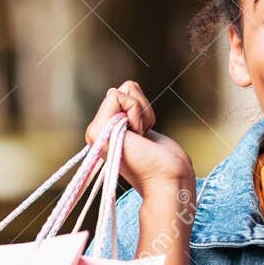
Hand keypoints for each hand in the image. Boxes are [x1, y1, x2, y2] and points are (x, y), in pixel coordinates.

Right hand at [85, 80, 194, 196]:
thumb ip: (133, 109)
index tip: (146, 135)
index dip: (142, 109)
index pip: (123, 94)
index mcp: (108, 133)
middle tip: (144, 136)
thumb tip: (127, 86)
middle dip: (141, 107)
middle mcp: (98, 133)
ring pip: (120, 91)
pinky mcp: (97, 131)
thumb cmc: (165, 159)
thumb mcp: (146, 125)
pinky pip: (118, 96)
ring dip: (140, 111)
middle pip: (123, 90)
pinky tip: (138, 135)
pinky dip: (136, 111)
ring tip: (141, 137)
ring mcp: (95, 133)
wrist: (168, 179)